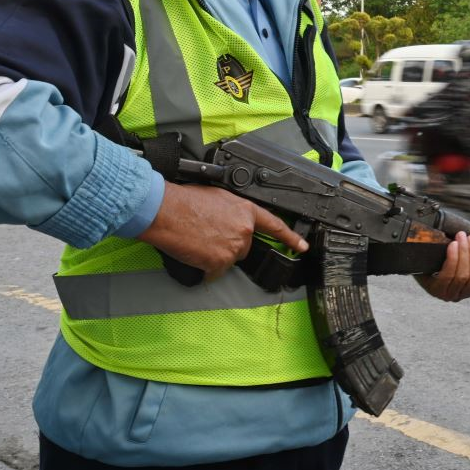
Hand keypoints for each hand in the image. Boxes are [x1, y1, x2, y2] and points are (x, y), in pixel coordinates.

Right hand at [137, 180, 307, 281]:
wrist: (167, 210)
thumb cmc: (186, 200)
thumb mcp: (218, 197)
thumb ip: (233, 211)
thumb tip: (231, 221)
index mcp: (246, 211)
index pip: (274, 225)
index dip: (290, 237)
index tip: (302, 246)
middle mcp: (244, 230)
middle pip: (244, 246)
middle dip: (229, 244)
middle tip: (208, 235)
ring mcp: (233, 247)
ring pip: (228, 259)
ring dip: (215, 255)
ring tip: (198, 240)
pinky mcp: (219, 262)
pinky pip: (214, 272)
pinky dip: (205, 267)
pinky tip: (195, 253)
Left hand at [414, 230, 469, 301]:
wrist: (419, 254)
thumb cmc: (448, 252)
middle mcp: (462, 295)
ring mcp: (448, 294)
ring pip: (463, 276)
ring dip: (464, 254)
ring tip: (461, 238)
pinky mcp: (435, 289)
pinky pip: (448, 275)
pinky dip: (453, 259)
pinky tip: (453, 246)